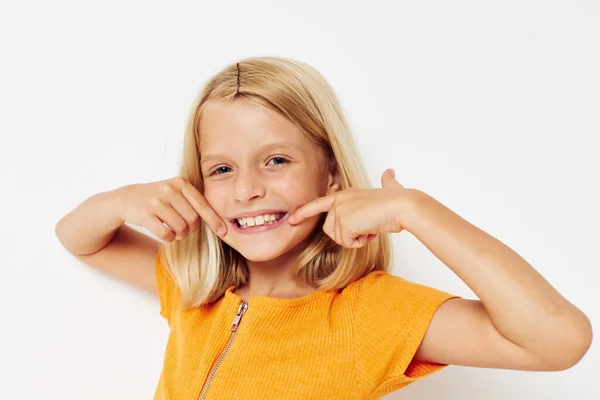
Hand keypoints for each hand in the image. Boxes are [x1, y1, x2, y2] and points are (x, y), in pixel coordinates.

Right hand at [114, 177, 226, 241]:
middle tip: (184, 228)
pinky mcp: (145, 214)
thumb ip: (194, 203)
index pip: (202, 205)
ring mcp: (156, 201)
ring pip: (180, 228)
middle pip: (192, 219)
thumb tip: (219, 222)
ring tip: (173, 230)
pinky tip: (164, 233)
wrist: (128, 198)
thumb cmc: (159, 199)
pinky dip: (168, 238)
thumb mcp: (176, 193)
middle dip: (191, 229)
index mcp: (180, 183)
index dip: (214, 220)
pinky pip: (166, 234)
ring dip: (179, 235)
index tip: (224, 232)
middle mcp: (169, 189)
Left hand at [288, 169, 410, 247]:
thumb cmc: (399, 201)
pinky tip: (371, 231)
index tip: (292, 219)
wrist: (403, 206)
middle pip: (331, 230)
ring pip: (339, 238)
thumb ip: (386, 182)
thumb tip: (390, 172)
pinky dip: (360, 242)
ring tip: (370, 227)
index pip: (319, 204)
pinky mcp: (344, 221)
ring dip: (356, 239)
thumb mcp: (389, 188)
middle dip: (348, 235)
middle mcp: (339, 200)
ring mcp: (340, 210)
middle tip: (367, 227)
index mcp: (345, 194)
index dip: (304, 212)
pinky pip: (347, 242)